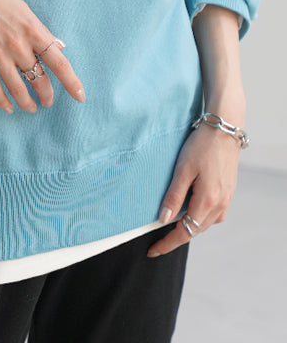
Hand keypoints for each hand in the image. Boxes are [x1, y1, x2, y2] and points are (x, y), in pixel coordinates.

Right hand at [0, 0, 85, 112]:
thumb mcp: (23, 8)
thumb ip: (41, 30)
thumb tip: (59, 46)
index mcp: (32, 29)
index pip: (59, 62)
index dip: (72, 82)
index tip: (80, 97)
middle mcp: (18, 44)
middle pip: (39, 79)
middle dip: (47, 94)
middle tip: (48, 101)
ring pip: (18, 88)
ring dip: (27, 102)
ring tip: (31, 108)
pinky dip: (2, 101)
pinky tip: (9, 107)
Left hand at [146, 119, 241, 256]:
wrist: (224, 130)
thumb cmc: (201, 146)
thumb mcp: (183, 169)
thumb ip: (174, 196)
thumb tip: (163, 220)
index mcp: (208, 201)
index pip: (186, 232)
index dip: (168, 244)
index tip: (153, 250)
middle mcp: (220, 205)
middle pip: (195, 230)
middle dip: (176, 236)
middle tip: (156, 239)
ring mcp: (226, 200)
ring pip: (204, 223)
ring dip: (188, 226)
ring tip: (169, 226)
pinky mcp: (228, 193)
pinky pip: (212, 213)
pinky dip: (198, 216)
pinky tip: (189, 209)